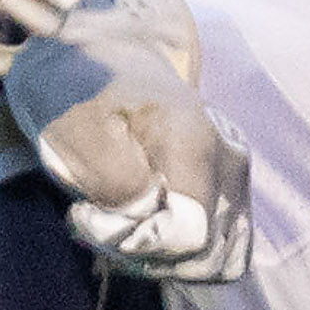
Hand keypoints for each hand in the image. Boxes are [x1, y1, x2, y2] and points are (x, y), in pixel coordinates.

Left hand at [4, 0, 253, 282]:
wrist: (91, 53)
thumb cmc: (77, 90)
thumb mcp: (76, 129)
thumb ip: (117, 181)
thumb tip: (151, 221)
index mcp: (195, 144)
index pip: (189, 237)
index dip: (137, 244)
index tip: (85, 215)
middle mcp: (228, 158)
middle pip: (206, 252)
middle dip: (148, 256)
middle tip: (97, 222)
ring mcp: (233, 168)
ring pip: (219, 252)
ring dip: (164, 257)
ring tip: (117, 224)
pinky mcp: (228, 177)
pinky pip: (223, 239)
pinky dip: (182, 248)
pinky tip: (143, 225)